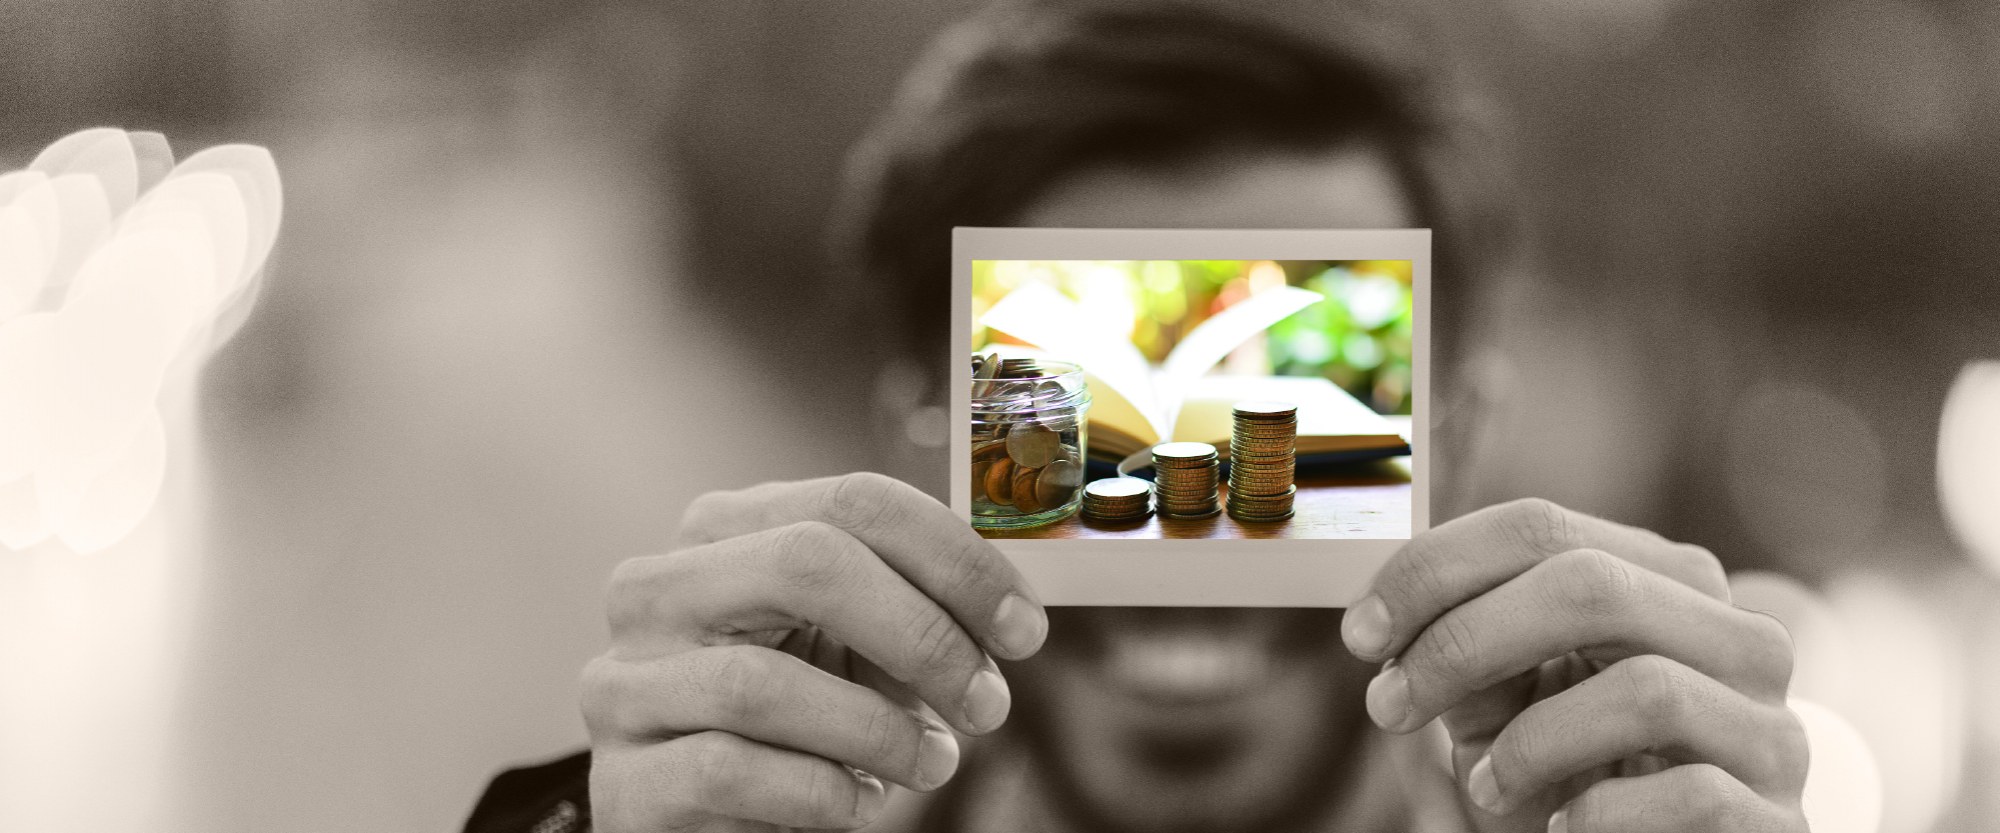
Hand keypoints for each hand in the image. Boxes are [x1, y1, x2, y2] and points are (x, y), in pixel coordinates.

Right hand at [582, 473, 1048, 831]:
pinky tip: (858, 803)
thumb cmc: (794, 720)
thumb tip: (1010, 610)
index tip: (1023, 628)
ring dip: (878, 731)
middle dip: (921, 635)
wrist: (701, 814)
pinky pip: (730, 771)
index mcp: (723, 531)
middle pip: (804, 562)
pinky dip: (821, 792)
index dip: (955, 559)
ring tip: (933, 764)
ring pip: (764, 684)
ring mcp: (624, 684)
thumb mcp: (849, 648)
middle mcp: (657, 590)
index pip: (852, 500)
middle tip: (988, 702)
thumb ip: (909, 609)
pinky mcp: (621, 781)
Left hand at [1342, 499, 1807, 832]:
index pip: (1543, 526)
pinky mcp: (1779, 821)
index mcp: (1665, 586)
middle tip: (1388, 705)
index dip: (1434, 570)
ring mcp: (1771, 730)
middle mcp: (1736, 639)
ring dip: (1531, 741)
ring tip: (1485, 786)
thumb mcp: (1504, 712)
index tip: (1359, 631)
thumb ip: (1469, 657)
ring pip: (1648, 689)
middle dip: (1463, 642)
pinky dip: (1602, 814)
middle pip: (1591, 586)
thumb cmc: (1568, 785)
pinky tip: (1562, 828)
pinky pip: (1694, 795)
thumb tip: (1394, 620)